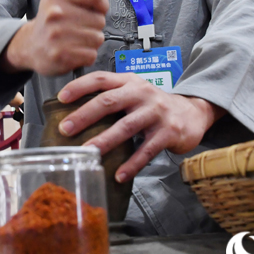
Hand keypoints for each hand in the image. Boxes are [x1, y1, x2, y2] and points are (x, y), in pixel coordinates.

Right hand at [2, 0, 108, 75]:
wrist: (29, 45)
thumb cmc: (49, 20)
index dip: (103, 4)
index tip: (99, 10)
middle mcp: (55, 13)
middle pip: (99, 20)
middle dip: (94, 26)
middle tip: (79, 28)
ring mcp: (57, 35)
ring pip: (97, 38)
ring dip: (91, 42)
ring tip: (77, 40)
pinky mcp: (60, 55)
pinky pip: (91, 54)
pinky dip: (86, 56)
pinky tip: (75, 52)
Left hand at [57, 72, 225, 182]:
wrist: (192, 113)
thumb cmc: (153, 105)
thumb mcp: (133, 92)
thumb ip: (110, 96)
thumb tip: (74, 111)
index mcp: (129, 82)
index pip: (100, 79)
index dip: (79, 86)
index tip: (61, 98)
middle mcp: (141, 93)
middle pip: (109, 102)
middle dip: (84, 115)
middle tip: (65, 129)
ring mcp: (156, 113)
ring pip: (126, 127)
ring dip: (104, 140)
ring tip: (87, 152)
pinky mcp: (168, 133)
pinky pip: (146, 151)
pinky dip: (132, 164)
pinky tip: (119, 174)